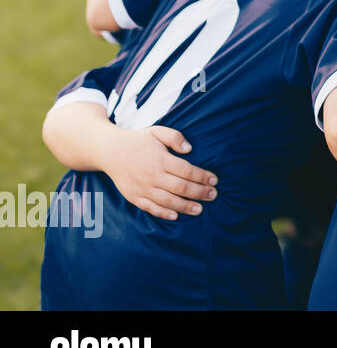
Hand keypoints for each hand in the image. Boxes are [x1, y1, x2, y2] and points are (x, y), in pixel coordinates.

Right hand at [100, 126, 217, 219]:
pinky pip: (150, 208)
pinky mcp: (134, 196)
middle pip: (181, 187)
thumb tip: (190, 149)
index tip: (214, 180)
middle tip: (213, 195)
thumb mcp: (157, 131)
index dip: (203, 177)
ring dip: (186, 206)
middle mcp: (152, 175)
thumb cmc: (138, 141)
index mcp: (160, 159)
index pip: (187, 171)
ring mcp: (142, 188)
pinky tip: (176, 216)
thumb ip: (175, 137)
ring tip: (199, 209)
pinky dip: (164, 213)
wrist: (109, 151)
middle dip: (200, 193)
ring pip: (168, 201)